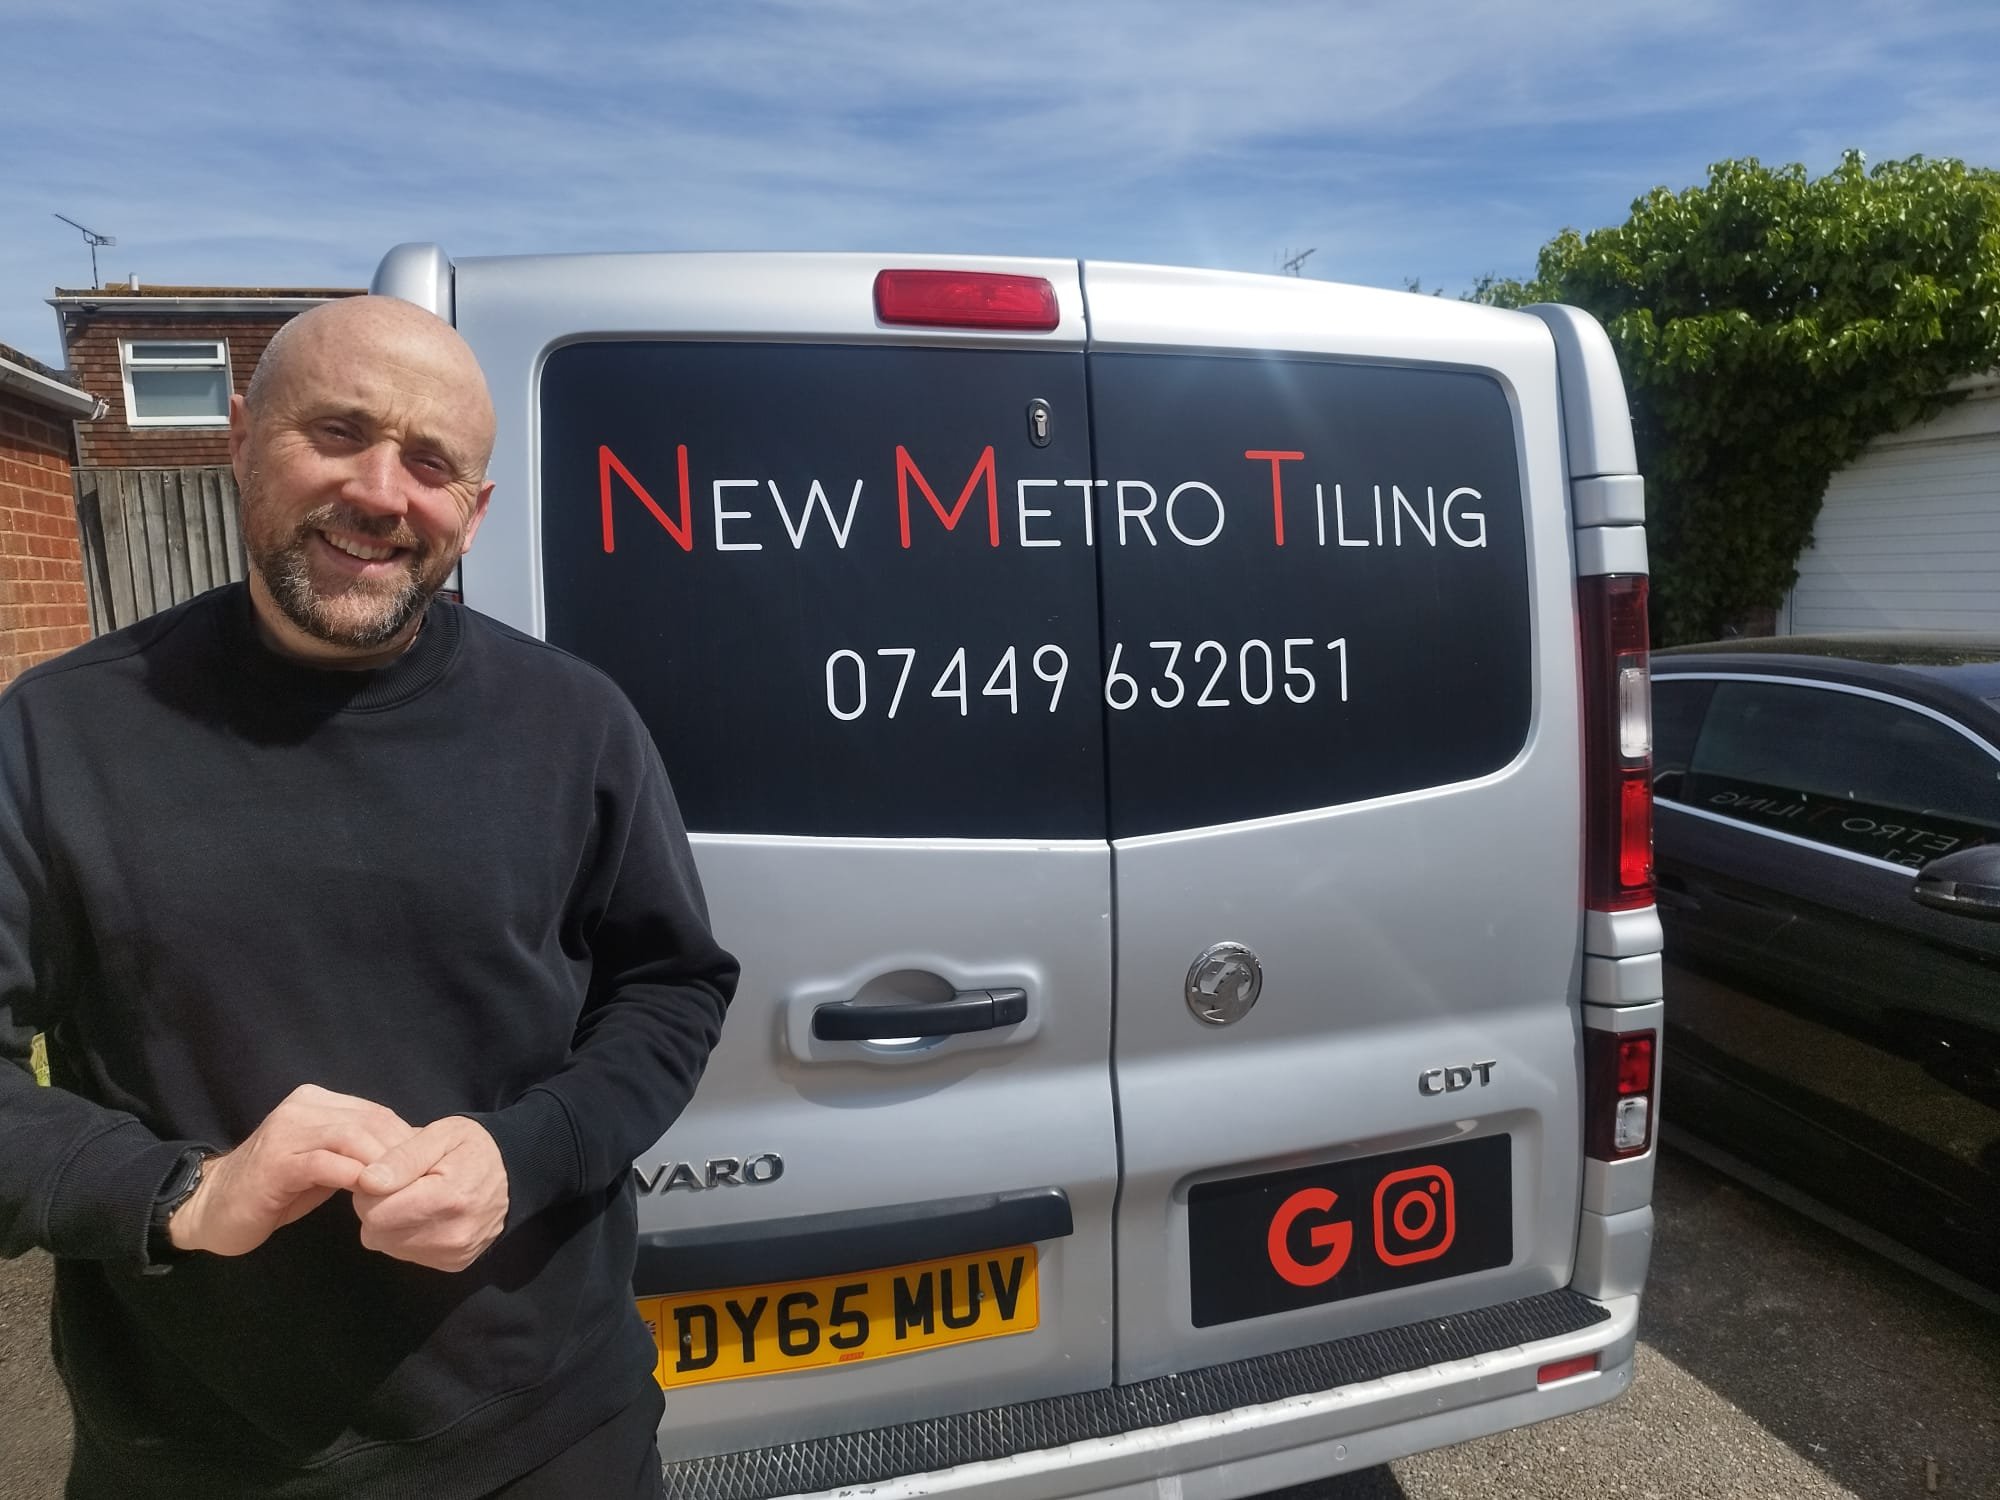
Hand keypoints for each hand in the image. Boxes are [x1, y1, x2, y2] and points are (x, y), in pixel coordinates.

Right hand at [169, 1085, 415, 1256]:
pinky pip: (326, 1163)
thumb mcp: (323, 1164)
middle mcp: (303, 1107)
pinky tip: (371, 1194)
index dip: (407, 1140)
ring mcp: (287, 1131)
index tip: (428, 1168)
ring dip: (383, 1164)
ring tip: (404, 1189)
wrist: (210, 1208)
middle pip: (370, 1121)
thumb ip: (357, 1152)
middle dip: (402, 1152)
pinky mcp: (277, 1161)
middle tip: (424, 1181)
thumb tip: (409, 1156)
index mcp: (316, 1102)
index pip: (376, 1113)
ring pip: (352, 1137)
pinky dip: (354, 1176)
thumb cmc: (275, 1191)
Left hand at [351, 1117, 508, 1272]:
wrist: (515, 1172)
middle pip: (377, 1232)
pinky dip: (406, 1234)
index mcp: (448, 1199)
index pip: (375, 1211)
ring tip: (417, 1197)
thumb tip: (367, 1181)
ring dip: (391, 1222)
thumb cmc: (474, 1147)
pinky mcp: (453, 1264)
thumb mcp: (441, 1133)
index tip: (389, 1171)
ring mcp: (453, 1255)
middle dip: (378, 1206)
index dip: (371, 1189)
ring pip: (387, 1244)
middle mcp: (452, 1236)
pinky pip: (405, 1253)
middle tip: (404, 1183)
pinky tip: (427, 1214)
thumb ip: (403, 1156)